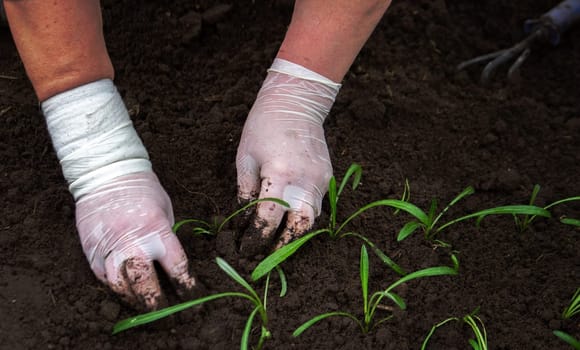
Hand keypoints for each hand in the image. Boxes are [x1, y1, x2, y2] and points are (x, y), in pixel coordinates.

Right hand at [75, 171, 198, 310]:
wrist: (107, 173)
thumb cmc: (143, 189)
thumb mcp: (165, 209)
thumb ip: (166, 236)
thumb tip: (170, 263)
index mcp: (157, 229)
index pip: (176, 266)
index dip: (186, 285)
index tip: (192, 297)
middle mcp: (133, 241)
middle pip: (145, 282)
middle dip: (156, 302)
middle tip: (164, 314)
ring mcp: (109, 246)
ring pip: (120, 285)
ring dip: (133, 300)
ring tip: (142, 307)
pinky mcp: (91, 248)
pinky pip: (102, 276)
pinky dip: (113, 287)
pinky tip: (123, 291)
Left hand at [236, 59, 339, 254]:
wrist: (296, 100)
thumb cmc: (264, 125)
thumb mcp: (246, 158)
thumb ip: (246, 193)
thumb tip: (243, 222)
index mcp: (280, 174)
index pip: (269, 218)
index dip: (256, 238)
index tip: (246, 250)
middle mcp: (305, 179)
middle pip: (300, 226)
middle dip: (285, 246)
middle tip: (268, 258)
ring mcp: (321, 179)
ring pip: (312, 218)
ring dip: (296, 233)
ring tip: (278, 244)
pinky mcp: (328, 176)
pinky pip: (317, 203)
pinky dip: (303, 215)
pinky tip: (290, 220)